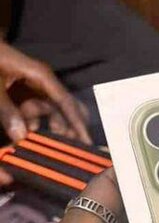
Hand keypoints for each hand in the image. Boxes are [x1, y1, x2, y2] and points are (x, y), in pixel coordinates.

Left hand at [0, 41, 91, 183]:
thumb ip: (6, 110)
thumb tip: (21, 136)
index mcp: (40, 75)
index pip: (65, 101)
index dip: (77, 122)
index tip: (86, 142)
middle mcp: (44, 81)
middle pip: (66, 105)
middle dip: (68, 125)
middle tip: (68, 147)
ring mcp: (36, 86)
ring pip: (51, 110)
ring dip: (46, 125)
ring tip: (38, 139)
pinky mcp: (26, 92)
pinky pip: (37, 110)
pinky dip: (33, 122)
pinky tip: (25, 130)